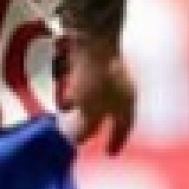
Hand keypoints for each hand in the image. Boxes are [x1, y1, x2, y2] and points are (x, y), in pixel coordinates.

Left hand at [64, 33, 136, 153]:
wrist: (91, 34)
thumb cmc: (95, 78)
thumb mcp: (88, 111)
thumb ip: (83, 129)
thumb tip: (76, 140)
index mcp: (127, 103)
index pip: (124, 128)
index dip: (116, 141)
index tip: (111, 153)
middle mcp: (121, 87)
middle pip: (109, 110)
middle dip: (96, 121)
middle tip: (85, 132)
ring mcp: (107, 70)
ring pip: (94, 93)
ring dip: (82, 103)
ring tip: (68, 111)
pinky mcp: (91, 56)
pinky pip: (82, 78)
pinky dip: (73, 86)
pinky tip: (61, 88)